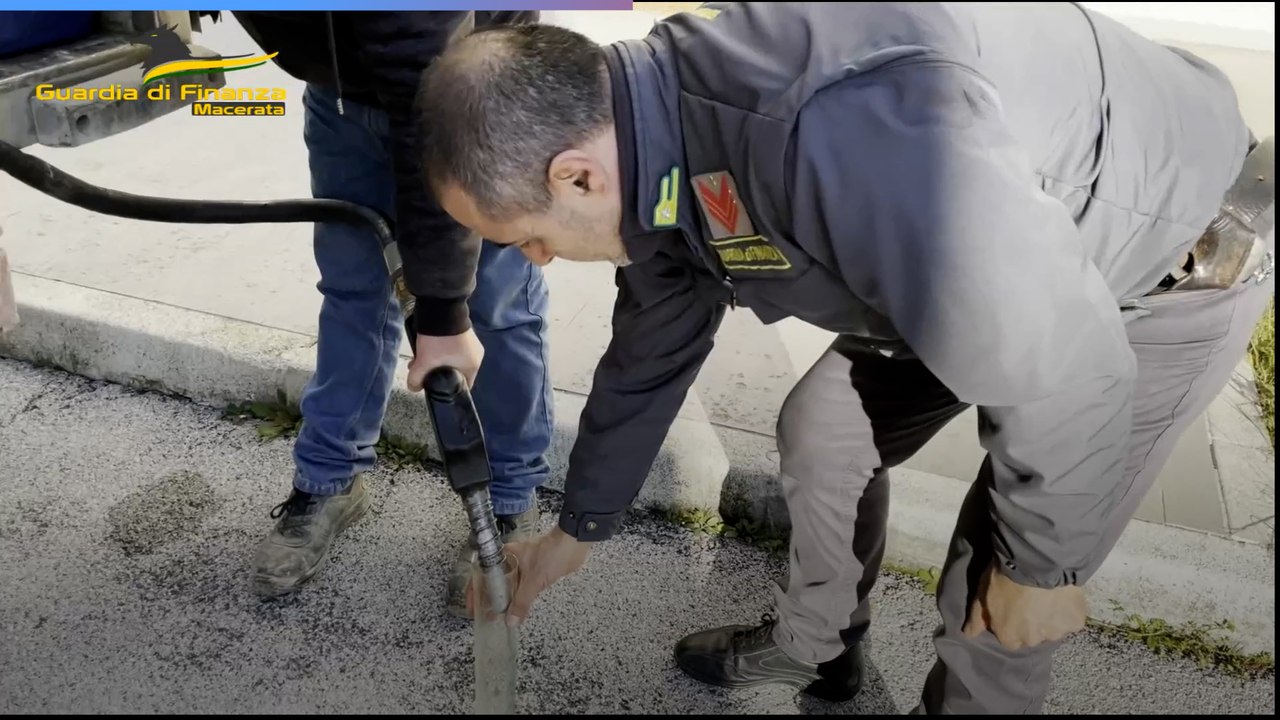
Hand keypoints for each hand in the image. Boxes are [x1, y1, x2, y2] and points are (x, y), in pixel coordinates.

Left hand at [407, 329, 483, 390]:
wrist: (442, 308)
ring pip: (452, 359)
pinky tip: (427, 348)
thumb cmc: (438, 340)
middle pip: (455, 372)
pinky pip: (453, 348)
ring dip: (437, 361)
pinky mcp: (465, 333)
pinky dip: (441, 351)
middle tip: (423, 372)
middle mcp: (477, 356)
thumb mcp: (424, 361)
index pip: (462, 386)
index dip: (447, 390)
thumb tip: (414, 387)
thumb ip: (416, 378)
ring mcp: (472, 343)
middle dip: (437, 373)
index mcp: (473, 366)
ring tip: (420, 359)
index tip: (433, 387)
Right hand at [467, 527, 592, 625]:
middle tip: (484, 616)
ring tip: (497, 617)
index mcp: (504, 556)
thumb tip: (510, 621)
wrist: (574, 543)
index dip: (475, 591)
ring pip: (507, 586)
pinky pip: (520, 588)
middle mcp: (510, 561)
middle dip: (488, 599)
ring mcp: (522, 566)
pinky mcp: (534, 572)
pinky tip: (514, 610)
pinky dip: (516, 599)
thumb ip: (522, 602)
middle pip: (493, 582)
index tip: (473, 608)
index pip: (482, 574)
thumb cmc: (552, 553)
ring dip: (502, 600)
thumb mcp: (534, 580)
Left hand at [963, 560, 1086, 649]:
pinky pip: (1071, 619)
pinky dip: (1068, 610)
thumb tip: (968, 634)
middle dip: (1031, 622)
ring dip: (1050, 617)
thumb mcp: (982, 594)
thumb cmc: (1004, 576)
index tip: (1013, 605)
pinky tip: (1063, 594)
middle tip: (1031, 599)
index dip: (1011, 620)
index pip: (1009, 637)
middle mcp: (1032, 641)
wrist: (1036, 562)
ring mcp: (1055, 633)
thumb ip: (977, 618)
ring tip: (1048, 595)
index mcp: (1009, 638)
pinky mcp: (1075, 622)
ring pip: (1052, 629)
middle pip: (1031, 636)